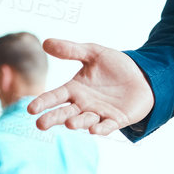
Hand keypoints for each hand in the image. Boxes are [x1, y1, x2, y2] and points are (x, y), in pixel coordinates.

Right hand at [30, 39, 154, 135]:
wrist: (142, 75)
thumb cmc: (115, 66)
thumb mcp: (94, 53)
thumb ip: (71, 50)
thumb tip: (45, 42)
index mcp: (75, 89)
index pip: (55, 96)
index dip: (43, 102)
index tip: (31, 109)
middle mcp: (84, 104)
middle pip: (65, 112)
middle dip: (53, 118)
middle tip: (40, 124)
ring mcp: (99, 113)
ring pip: (84, 120)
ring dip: (77, 122)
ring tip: (69, 123)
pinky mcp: (116, 120)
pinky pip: (106, 126)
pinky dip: (100, 129)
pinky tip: (94, 130)